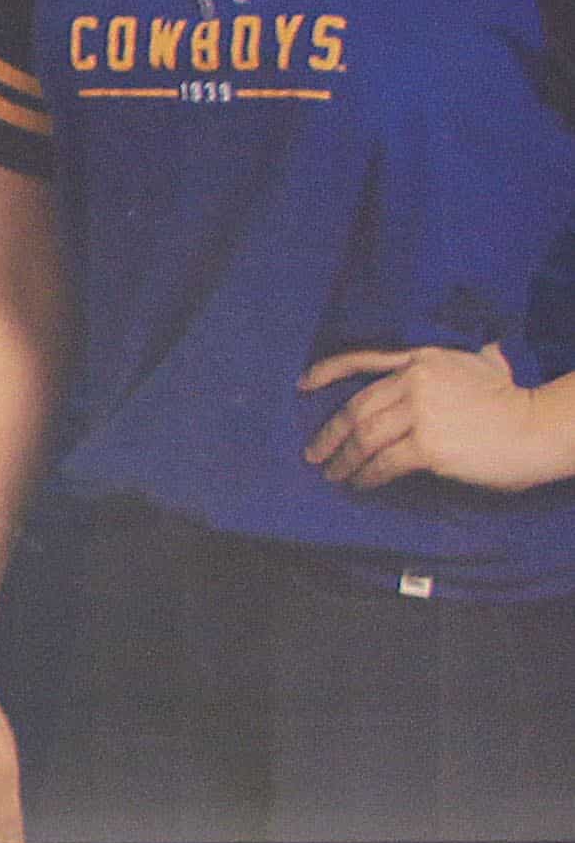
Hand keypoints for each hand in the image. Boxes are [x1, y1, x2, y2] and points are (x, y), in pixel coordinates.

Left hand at [299, 342, 574, 493]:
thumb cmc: (514, 402)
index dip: (328, 372)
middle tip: (313, 454)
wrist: (540, 427)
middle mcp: (416, 379)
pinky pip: (383, 464)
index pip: (363, 359)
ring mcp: (421, 412)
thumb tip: (421, 374)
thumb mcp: (480, 365)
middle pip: (357, 408)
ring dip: (344, 460)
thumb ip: (448, 366)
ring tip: (333, 475)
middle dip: (330, 434)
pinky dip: (366, 476)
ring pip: (364, 438)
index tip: (302, 386)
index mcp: (424, 358)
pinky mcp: (428, 445)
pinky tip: (359, 485)